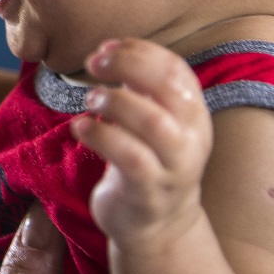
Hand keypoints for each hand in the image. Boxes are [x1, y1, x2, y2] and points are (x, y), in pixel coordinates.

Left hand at [71, 39, 212, 246]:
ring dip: (115, 102)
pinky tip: (80, 129)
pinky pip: (130, 158)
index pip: (176, 69)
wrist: (155, 225)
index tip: (105, 48)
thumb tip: (110, 50)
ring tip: (90, 100)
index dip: (139, 51)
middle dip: (128, 67)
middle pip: (170, 89)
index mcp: (194, 114)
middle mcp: (193, 138)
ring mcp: (175, 167)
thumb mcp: (152, 120)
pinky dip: (100, 136)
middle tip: (94, 64)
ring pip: (153, 123)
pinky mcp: (150, 192)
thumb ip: (139, 88)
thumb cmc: (146, 160)